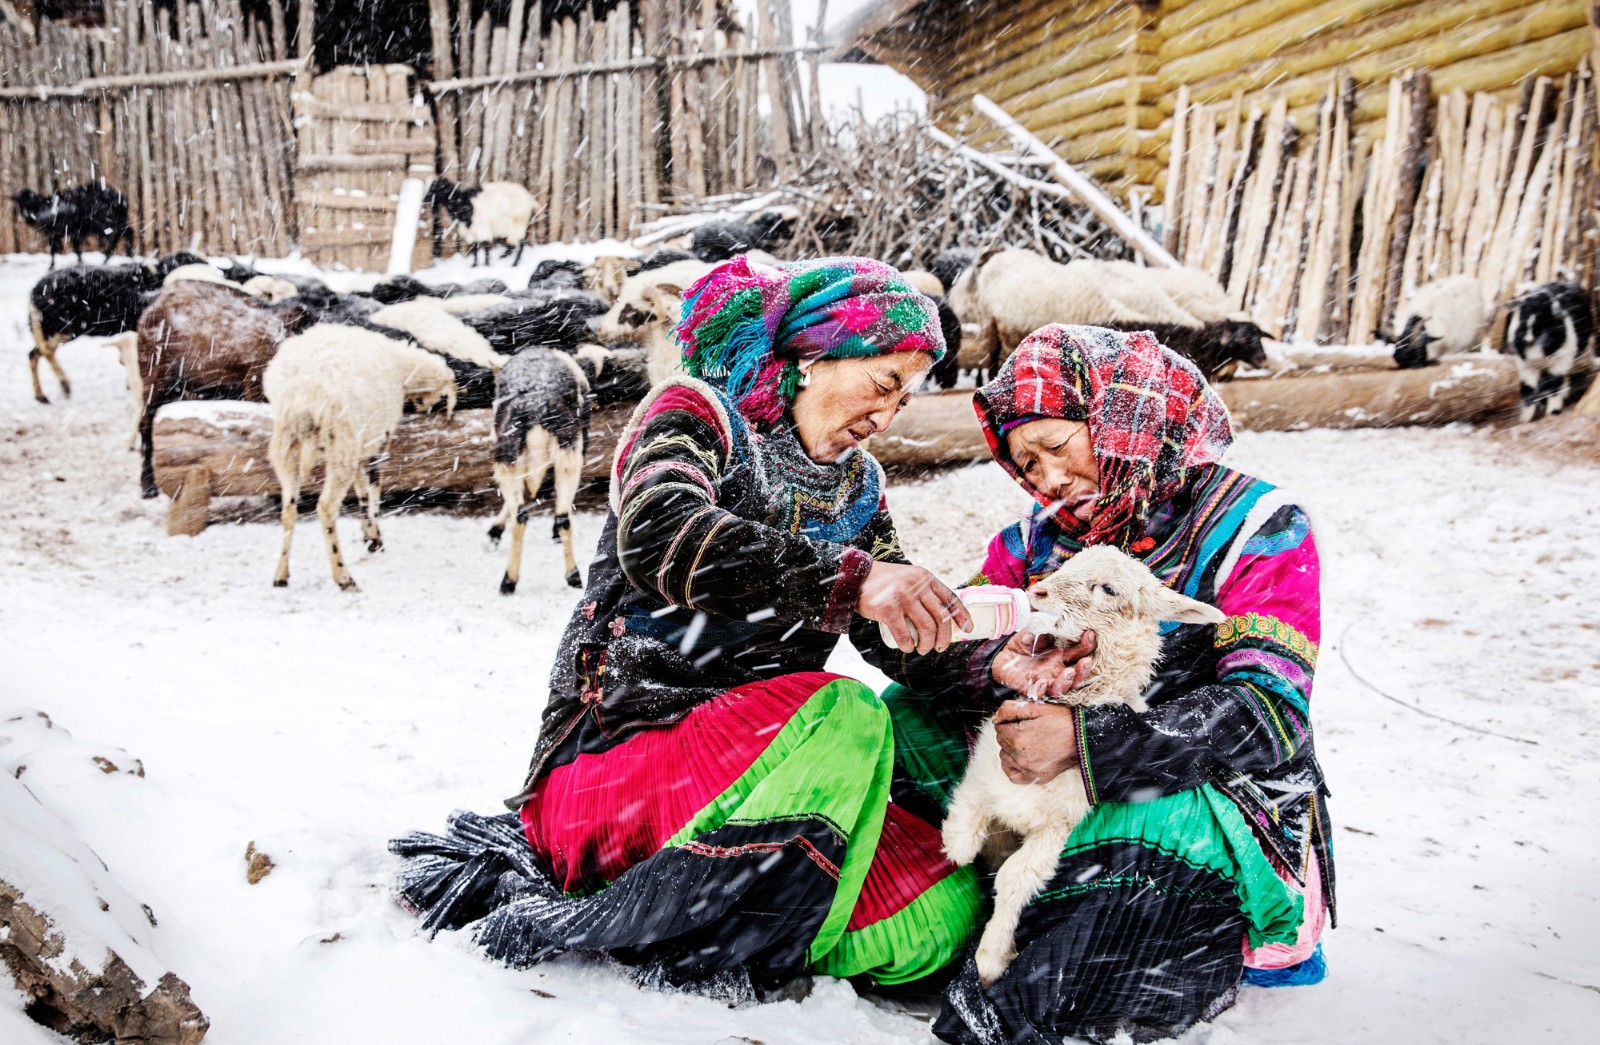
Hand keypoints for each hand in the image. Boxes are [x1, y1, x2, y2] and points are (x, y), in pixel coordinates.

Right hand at [856, 561, 973, 654]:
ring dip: (928, 644)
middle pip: (941, 617)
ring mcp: (903, 597)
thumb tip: (941, 615)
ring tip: (923, 649)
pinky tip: (908, 648)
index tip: (968, 629)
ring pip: (926, 627)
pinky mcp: (888, 609)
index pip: (951, 598)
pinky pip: (904, 634)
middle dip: (945, 637)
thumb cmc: (884, 582)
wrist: (856, 576)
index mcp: (925, 578)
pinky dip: (909, 646)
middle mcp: (917, 586)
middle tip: (940, 647)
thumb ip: (923, 590)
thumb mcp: (909, 578)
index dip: (962, 616)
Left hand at [989, 628, 1096, 699]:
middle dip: (1083, 670)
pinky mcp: (1029, 687)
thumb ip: (1044, 625)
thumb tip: (1052, 615)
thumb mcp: (1034, 631)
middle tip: (1086, 661)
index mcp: (1061, 656)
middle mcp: (1056, 670)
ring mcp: (1044, 680)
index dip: (1087, 645)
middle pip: (1076, 676)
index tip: (1089, 634)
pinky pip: (1037, 693)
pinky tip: (1042, 682)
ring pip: (1060, 688)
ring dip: (1067, 681)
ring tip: (1069, 672)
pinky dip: (1041, 690)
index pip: (1079, 653)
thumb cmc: (1024, 644)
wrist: (1003, 656)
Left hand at [993, 700, 1079, 783]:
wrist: (1083, 738)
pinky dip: (1013, 766)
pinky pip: (1012, 775)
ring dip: (1010, 748)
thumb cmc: (1060, 720)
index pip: (998, 727)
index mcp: (1017, 736)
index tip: (1021, 719)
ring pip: (1004, 756)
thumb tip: (995, 717)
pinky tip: (1020, 757)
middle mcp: (1019, 755)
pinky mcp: (1036, 777)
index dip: (1008, 720)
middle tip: (1027, 728)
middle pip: (1001, 741)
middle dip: (1009, 732)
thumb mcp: (1036, 707)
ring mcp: (1027, 768)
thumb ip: (1010, 709)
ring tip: (1026, 741)